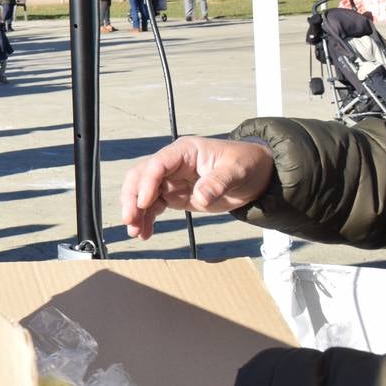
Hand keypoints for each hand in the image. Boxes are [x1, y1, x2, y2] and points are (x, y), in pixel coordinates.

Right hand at [120, 136, 275, 239]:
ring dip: (136, 211)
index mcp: (184, 152)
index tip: (144, 203)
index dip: (147, 182)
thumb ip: (217, 182)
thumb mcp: (236, 171)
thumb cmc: (246, 165)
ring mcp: (170, 180)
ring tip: (135, 232)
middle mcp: (171, 164)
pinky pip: (153, 206)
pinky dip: (146, 218)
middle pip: (140, 176)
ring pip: (142, 192)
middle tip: (130, 219)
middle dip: (132, 198)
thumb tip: (200, 198)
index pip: (157, 164)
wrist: (255, 176)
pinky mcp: (173, 195)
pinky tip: (144, 233)